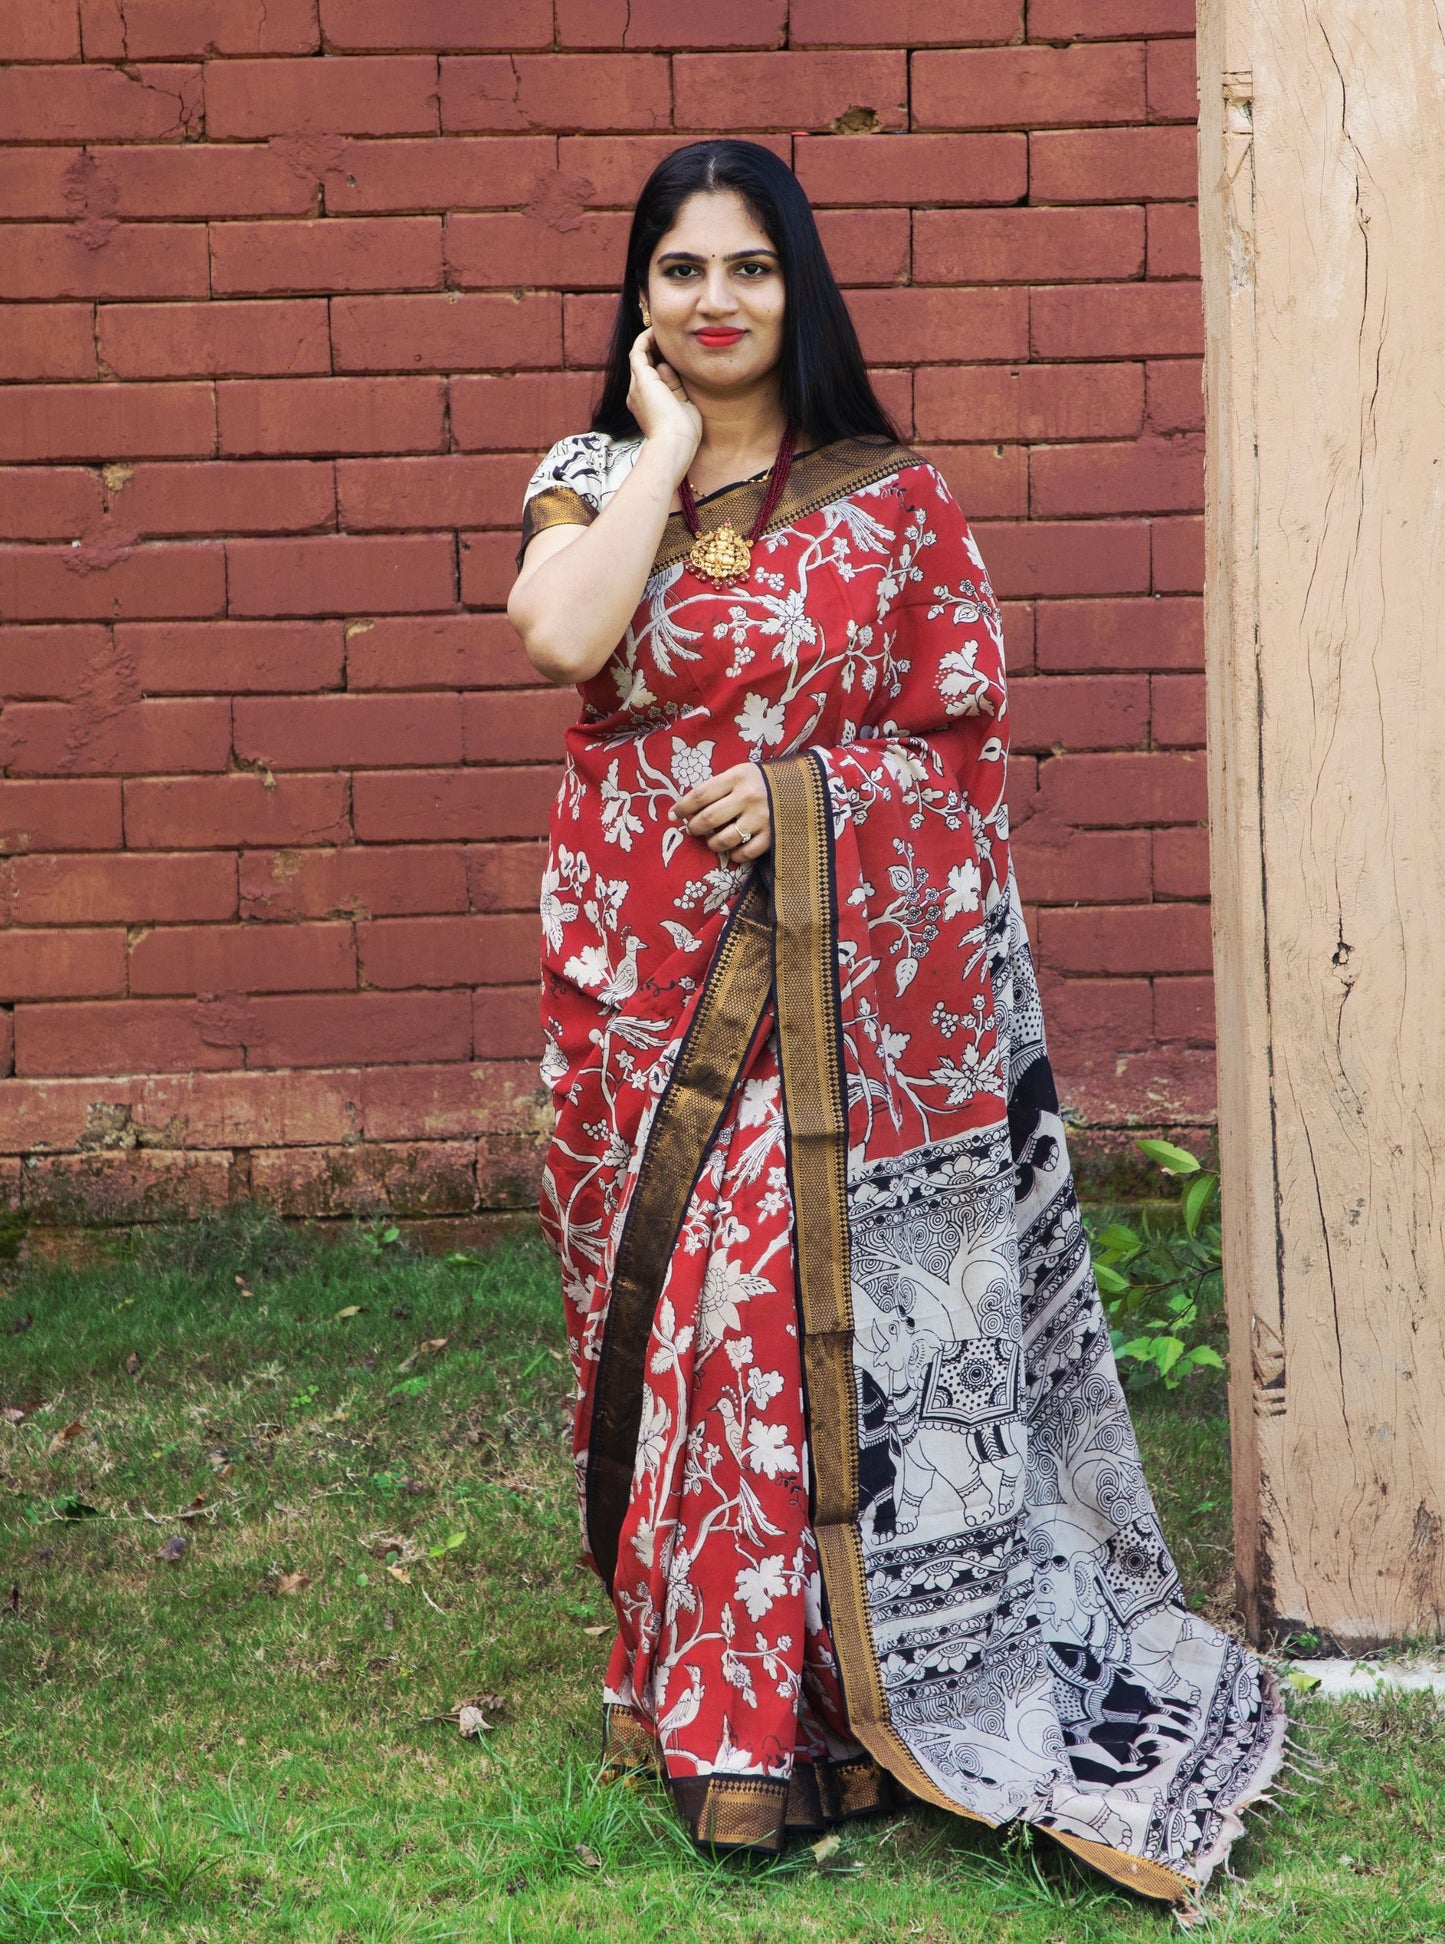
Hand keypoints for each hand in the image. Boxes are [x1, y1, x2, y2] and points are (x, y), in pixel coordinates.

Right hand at [627, 327, 701, 475]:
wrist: (673, 444)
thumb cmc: (683, 433)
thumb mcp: (682, 405)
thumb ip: (675, 386)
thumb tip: (668, 365)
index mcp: (647, 404)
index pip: (652, 376)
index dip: (661, 361)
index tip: (675, 352)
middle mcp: (637, 394)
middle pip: (644, 364)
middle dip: (655, 349)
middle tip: (670, 336)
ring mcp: (637, 386)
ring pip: (640, 356)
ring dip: (651, 341)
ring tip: (664, 330)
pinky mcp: (641, 379)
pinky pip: (638, 351)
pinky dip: (646, 339)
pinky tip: (657, 330)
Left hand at [672, 762, 771, 866]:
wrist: (805, 787)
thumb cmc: (764, 781)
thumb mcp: (742, 773)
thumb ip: (719, 787)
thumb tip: (689, 807)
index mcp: (737, 777)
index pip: (700, 795)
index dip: (682, 807)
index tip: (672, 815)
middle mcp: (748, 797)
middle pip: (708, 819)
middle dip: (694, 828)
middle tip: (692, 830)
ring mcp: (761, 818)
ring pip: (724, 839)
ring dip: (712, 844)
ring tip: (712, 841)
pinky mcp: (772, 836)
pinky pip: (745, 853)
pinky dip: (735, 856)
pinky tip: (732, 852)